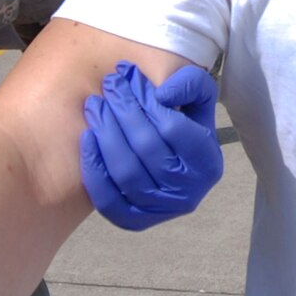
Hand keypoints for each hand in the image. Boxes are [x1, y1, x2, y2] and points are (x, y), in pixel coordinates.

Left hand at [80, 62, 222, 229]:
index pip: (174, 128)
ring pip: (126, 173)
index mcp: (208, 163)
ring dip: (106, 133)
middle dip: (124, 111)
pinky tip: (87, 137)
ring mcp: (160, 211)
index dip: (147, 99)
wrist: (169, 160)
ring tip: (95, 105)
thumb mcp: (198, 97)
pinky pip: (108, 200)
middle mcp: (189, 193)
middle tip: (109, 84)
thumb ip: (189, 84)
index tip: (129, 75)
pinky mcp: (133, 221)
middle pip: (147, 148)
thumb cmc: (183, 122)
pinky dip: (94, 168)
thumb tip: (163, 95)